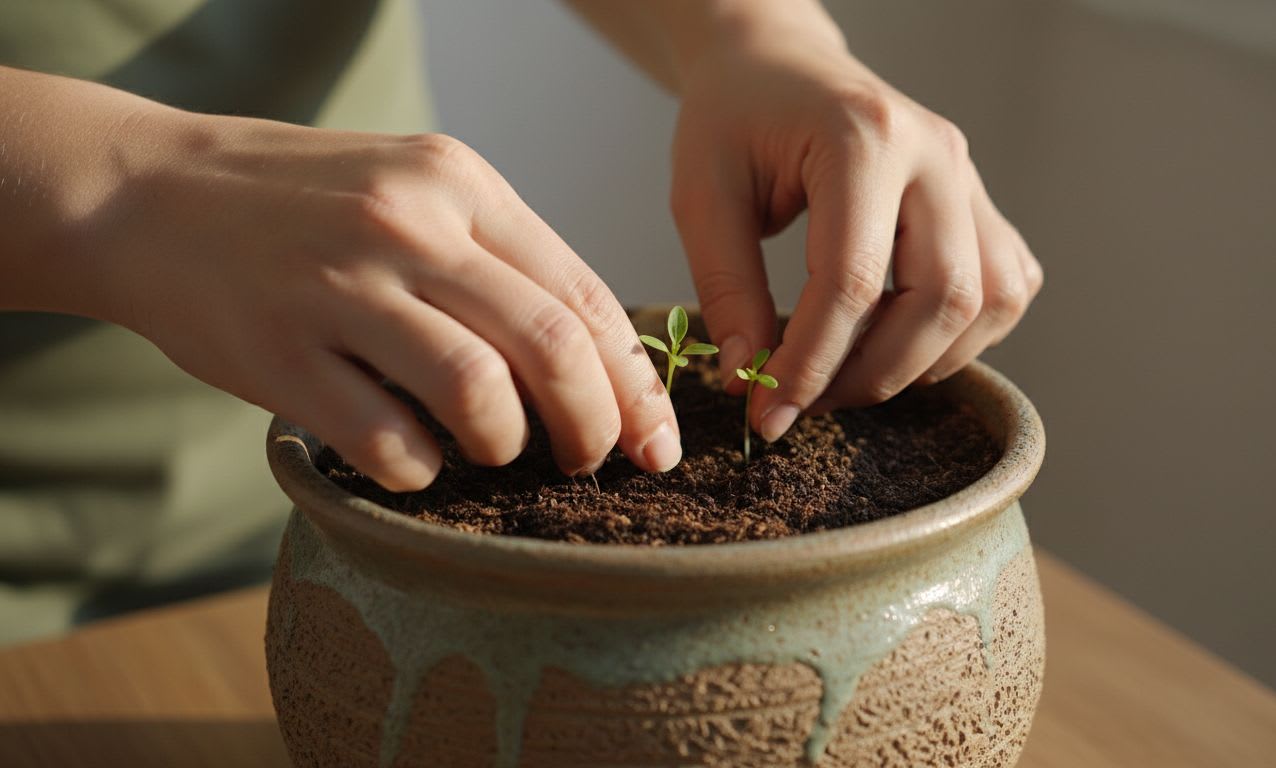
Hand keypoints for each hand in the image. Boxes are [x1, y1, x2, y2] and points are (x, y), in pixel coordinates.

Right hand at [85, 112, 679, 489]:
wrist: (147, 193)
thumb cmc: (304, 205)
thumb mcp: (414, 191)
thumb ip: (500, 257)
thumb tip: (597, 358)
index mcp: (458, 184)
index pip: (583, 294)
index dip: (635, 382)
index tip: (658, 440)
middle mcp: (408, 226)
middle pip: (549, 345)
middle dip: (595, 425)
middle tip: (591, 463)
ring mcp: (340, 286)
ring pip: (478, 390)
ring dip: (506, 444)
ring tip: (494, 450)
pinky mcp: (280, 352)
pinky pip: (386, 439)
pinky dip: (420, 469)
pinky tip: (415, 460)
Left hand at [670, 24, 1042, 440]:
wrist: (778, 66)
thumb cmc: (735, 120)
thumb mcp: (702, 194)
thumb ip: (726, 288)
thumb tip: (751, 380)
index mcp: (863, 138)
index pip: (853, 280)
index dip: (811, 363)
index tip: (768, 412)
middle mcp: (936, 155)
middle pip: (943, 298)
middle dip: (873, 374)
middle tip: (806, 401)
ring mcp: (969, 178)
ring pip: (990, 302)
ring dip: (924, 362)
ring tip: (847, 374)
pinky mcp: (981, 204)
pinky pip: (1006, 289)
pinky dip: (962, 337)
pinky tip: (897, 340)